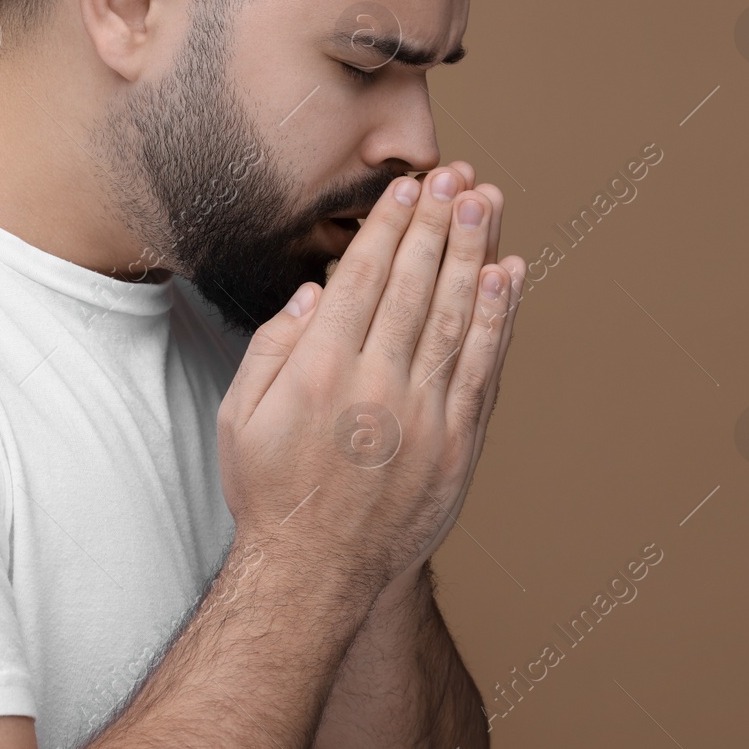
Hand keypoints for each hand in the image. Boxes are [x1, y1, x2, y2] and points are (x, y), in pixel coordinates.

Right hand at [217, 163, 523, 596]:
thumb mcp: (239, 416)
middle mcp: (376, 386)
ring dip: (475, 253)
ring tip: (489, 203)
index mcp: (320, 372)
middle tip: (458, 177)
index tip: (408, 189)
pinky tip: (508, 277)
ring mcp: (424, 416)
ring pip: (456, 316)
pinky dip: (499, 319)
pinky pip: (484, 368)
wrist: (317, 571)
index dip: (389, 228)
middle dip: (438, 224)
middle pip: (415, 285)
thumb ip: (272, 349)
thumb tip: (313, 294)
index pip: (363, 279)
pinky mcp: (457, 444)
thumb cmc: (272, 490)